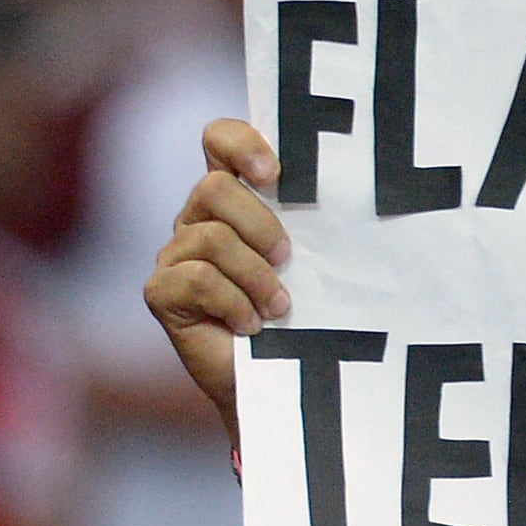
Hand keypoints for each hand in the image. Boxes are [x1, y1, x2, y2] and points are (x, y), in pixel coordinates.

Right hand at [143, 118, 290, 444]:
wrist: (282, 385)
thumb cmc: (306, 318)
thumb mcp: (318, 264)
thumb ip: (320, 225)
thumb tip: (364, 200)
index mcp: (234, 199)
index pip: (219, 140)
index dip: (240, 143)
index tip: (275, 172)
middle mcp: (197, 219)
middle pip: (215, 187)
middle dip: (261, 224)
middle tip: (289, 259)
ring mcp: (175, 255)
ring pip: (210, 237)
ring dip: (255, 274)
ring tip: (280, 307)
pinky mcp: (162, 293)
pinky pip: (198, 279)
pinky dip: (234, 302)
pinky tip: (252, 325)